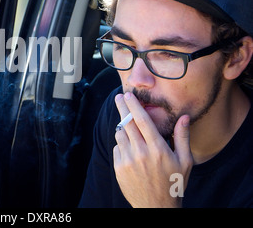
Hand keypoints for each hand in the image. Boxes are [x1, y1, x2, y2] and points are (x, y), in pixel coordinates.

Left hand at [113, 92, 192, 207]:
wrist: (155, 207)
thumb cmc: (173, 183)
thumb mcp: (185, 162)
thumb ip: (182, 137)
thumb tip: (184, 117)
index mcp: (158, 149)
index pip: (142, 121)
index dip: (134, 106)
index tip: (128, 95)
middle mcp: (141, 153)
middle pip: (127, 123)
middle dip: (122, 108)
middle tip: (118, 97)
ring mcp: (128, 160)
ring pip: (120, 134)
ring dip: (123, 128)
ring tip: (131, 130)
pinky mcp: (119, 168)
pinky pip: (117, 148)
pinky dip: (122, 144)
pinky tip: (131, 150)